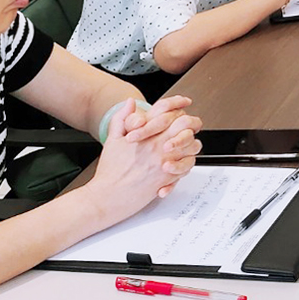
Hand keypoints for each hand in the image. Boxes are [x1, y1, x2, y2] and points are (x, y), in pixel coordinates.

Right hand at [86, 97, 201, 217]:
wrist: (107, 196)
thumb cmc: (110, 170)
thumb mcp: (112, 139)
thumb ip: (122, 118)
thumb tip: (130, 102)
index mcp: (146, 136)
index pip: (171, 115)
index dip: (179, 107)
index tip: (184, 104)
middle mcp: (158, 148)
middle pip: (186, 128)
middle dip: (191, 125)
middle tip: (190, 126)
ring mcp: (164, 163)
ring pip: (191, 148)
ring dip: (191, 145)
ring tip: (186, 145)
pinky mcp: (167, 179)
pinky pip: (186, 167)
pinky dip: (186, 163)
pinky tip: (180, 161)